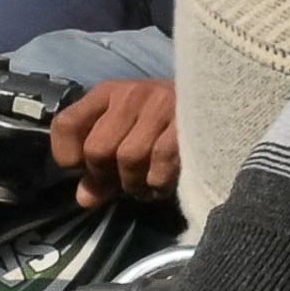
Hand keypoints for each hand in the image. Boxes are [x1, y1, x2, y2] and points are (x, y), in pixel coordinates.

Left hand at [48, 76, 180, 206]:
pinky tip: (162, 185)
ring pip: (128, 160)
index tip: (82, 168)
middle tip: (122, 181)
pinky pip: (159, 166)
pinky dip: (157, 184)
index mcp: (108, 92)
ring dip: (134, 184)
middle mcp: (132, 94)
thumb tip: (85, 199)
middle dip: (106, 176)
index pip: (67, 124)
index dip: (67, 155)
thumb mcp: (126, 131)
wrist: (222, 99)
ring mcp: (162, 106)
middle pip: (98, 150)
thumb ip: (99, 165)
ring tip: (144, 186)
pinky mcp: (188, 124)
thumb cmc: (164, 118)